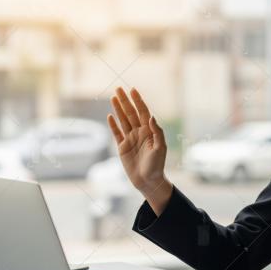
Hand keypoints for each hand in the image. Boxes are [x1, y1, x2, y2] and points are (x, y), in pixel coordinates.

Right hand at [107, 87, 171, 213]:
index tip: (133, 90)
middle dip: (125, 100)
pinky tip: (110, 115)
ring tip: (113, 97)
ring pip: (123, 120)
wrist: (148, 181)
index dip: (138, 101)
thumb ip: (156, 131)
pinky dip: (113, 124)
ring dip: (118, 109)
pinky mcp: (122, 147)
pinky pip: (116, 133)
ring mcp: (130, 139)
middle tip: (119, 88)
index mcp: (149, 131)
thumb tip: (151, 116)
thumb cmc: (157, 165)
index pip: (143, 112)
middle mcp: (139, 132)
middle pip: (131, 113)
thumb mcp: (160, 148)